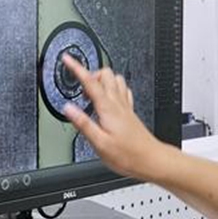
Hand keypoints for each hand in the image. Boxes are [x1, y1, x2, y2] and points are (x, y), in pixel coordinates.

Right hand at [61, 54, 175, 181]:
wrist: (151, 159)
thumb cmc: (127, 155)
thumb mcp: (99, 143)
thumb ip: (83, 124)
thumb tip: (67, 108)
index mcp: (108, 109)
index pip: (90, 82)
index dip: (77, 68)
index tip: (67, 59)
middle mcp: (118, 103)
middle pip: (105, 74)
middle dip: (91, 74)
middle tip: (80, 87)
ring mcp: (126, 106)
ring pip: (116, 79)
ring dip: (102, 80)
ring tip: (91, 92)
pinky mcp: (130, 112)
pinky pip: (123, 91)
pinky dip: (113, 88)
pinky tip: (109, 98)